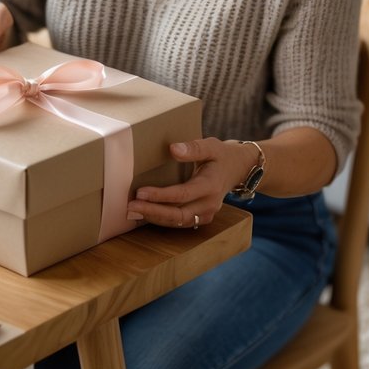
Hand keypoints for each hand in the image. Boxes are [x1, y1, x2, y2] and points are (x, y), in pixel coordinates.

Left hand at [126, 138, 255, 228]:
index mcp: (210, 185)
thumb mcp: (212, 146)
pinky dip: (162, 220)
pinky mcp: (201, 217)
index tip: (140, 192)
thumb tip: (173, 149)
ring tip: (132, 212)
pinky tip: (144, 214)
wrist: (238, 169)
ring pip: (178, 221)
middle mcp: (209, 204)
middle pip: (178, 214)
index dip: (161, 195)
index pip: (183, 194)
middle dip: (153, 212)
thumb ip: (193, 148)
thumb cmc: (221, 156)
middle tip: (131, 207)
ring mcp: (207, 213)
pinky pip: (180, 222)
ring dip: (155, 218)